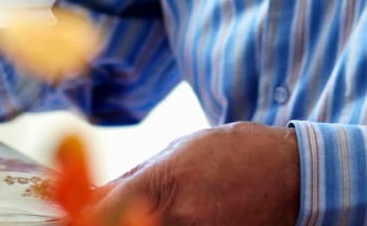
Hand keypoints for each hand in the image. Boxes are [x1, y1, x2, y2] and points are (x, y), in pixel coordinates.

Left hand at [92, 122, 299, 225]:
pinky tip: (180, 215)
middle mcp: (174, 216)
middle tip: (111, 214)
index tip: (76, 210)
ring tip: (163, 208)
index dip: (85, 211)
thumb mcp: (184, 148)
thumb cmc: (237, 152)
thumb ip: (141, 173)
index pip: (101, 209)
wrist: (291, 175)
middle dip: (113, 219)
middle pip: (122, 225)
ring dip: (142, 221)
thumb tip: (99, 192)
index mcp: (162, 182)